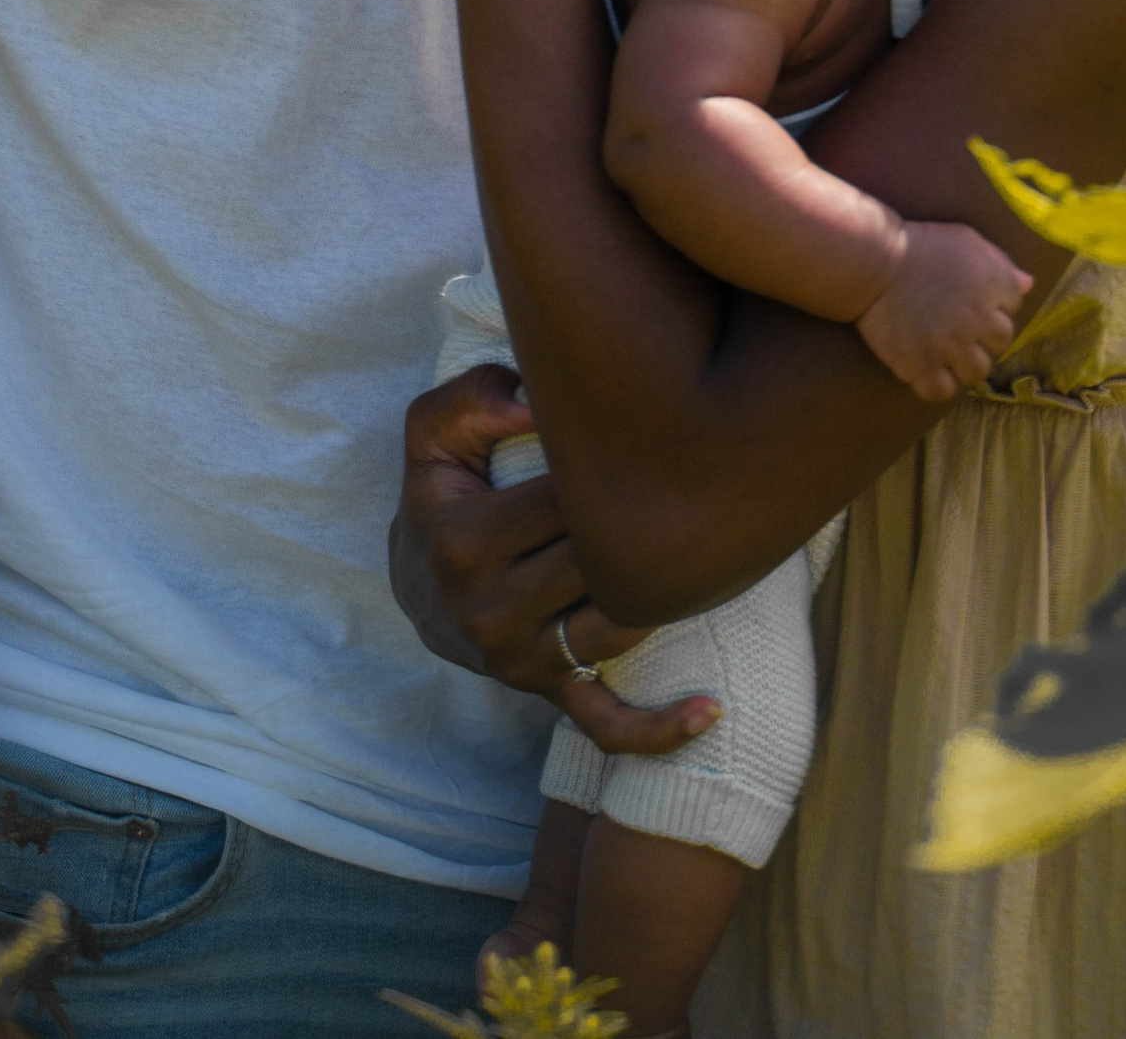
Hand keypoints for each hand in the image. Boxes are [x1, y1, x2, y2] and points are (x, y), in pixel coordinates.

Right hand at [390, 371, 719, 760]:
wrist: (416, 583)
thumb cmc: (440, 494)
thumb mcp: (431, 433)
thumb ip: (473, 397)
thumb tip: (532, 404)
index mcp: (464, 544)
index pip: (565, 500)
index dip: (608, 465)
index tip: (640, 438)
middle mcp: (490, 612)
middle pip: (596, 563)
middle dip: (640, 525)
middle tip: (688, 484)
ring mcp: (521, 661)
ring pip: (613, 630)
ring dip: (657, 593)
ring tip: (695, 550)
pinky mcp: (546, 692)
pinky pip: (604, 723)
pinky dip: (658, 728)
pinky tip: (710, 709)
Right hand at [854, 219, 1028, 402]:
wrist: (873, 261)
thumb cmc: (922, 245)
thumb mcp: (966, 241)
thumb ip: (1000, 263)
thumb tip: (1028, 284)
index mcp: (992, 286)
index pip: (1014, 306)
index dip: (995, 304)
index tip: (974, 302)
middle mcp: (978, 319)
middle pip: (1001, 343)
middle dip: (984, 336)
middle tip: (961, 329)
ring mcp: (950, 346)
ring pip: (977, 372)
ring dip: (964, 364)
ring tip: (946, 352)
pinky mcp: (921, 365)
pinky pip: (941, 391)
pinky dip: (935, 384)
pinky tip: (926, 369)